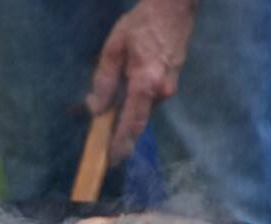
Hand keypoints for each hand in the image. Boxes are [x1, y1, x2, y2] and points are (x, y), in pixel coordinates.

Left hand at [86, 0, 198, 161]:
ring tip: (108, 116)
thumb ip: (104, 80)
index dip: (121, 144)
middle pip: (137, 120)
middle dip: (120, 133)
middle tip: (104, 146)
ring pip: (143, 110)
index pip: (132, 123)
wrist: (175, 5)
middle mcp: (162, 92)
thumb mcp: (114, 48)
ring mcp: (170, 88)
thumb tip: (96, 108)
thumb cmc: (141, 24)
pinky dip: (136, 103)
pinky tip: (124, 96)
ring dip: (127, 115)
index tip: (112, 161)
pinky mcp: (172, 82)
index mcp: (146, 84)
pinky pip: (149, 100)